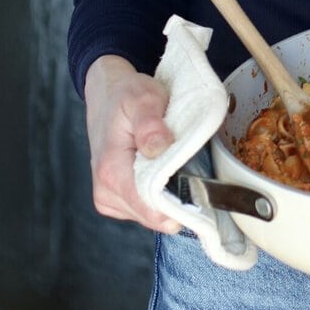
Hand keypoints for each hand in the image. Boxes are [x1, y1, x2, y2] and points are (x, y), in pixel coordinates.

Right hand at [84, 54, 180, 232]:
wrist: (107, 94)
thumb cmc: (127, 95)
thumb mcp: (143, 99)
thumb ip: (150, 125)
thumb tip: (159, 149)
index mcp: (111, 172)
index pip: (151, 210)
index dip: (181, 204)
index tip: (203, 189)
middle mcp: (106, 192)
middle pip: (154, 216)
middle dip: (178, 198)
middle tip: (192, 167)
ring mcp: (109, 198)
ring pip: (152, 215)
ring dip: (168, 195)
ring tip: (174, 164)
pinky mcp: (115, 199)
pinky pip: (145, 208)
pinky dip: (159, 194)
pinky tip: (163, 171)